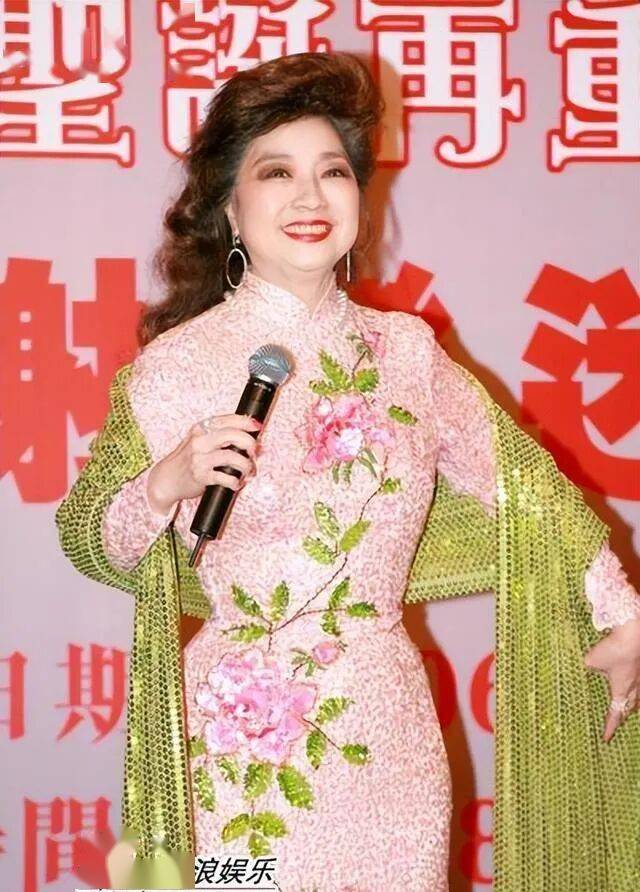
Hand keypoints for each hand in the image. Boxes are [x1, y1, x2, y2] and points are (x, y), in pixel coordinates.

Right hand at [147, 413, 261, 512]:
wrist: (167, 478)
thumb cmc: (188, 458)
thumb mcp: (200, 439)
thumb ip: (220, 434)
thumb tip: (249, 433)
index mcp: (202, 428)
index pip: (228, 419)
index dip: (247, 422)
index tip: (257, 426)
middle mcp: (200, 441)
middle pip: (233, 435)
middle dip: (250, 443)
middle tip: (254, 452)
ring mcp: (199, 458)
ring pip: (232, 457)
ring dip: (246, 465)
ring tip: (248, 471)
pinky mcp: (201, 476)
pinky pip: (226, 478)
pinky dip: (236, 482)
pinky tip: (236, 483)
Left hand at [583, 616, 639, 742]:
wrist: (634, 634)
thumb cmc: (614, 649)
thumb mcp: (592, 660)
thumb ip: (589, 667)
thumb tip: (588, 667)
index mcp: (621, 690)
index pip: (615, 714)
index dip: (610, 726)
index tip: (606, 737)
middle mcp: (636, 686)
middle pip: (631, 706)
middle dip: (624, 714)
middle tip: (618, 720)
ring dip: (634, 702)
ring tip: (631, 705)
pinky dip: (638, 686)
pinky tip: (635, 680)